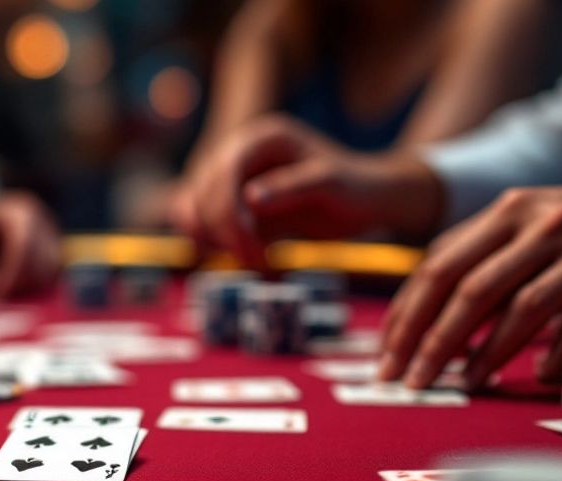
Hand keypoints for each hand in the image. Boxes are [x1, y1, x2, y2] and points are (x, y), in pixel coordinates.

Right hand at [176, 114, 441, 263]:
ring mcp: (233, 176)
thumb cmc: (355, 187)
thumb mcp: (332, 185)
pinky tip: (245, 256)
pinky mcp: (233, 201)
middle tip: (257, 263)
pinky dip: (213, 242)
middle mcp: (240, 151)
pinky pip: (203, 221)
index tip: (250, 251)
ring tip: (254, 259)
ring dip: (214, 239)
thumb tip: (249, 199)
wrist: (365, 199)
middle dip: (223, 232)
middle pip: (204, 191)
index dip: (228, 213)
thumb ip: (292, 187)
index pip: (224, 170)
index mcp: (262, 137)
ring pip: (195, 207)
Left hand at [378, 169, 561, 389]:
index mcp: (508, 212)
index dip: (406, 315)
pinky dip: (558, 353)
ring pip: (521, 308)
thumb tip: (427, 321)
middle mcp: (540, 224)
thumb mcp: (535, 226)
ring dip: (485, 354)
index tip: (386, 358)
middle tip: (408, 382)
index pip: (437, 266)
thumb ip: (486, 262)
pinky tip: (538, 377)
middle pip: (469, 288)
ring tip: (462, 386)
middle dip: (430, 341)